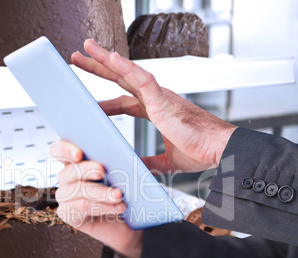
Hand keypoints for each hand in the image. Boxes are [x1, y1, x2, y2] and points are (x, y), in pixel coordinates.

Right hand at [49, 140, 142, 257]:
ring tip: (118, 195)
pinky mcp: (68, 214)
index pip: (58, 150)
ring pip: (76, 191)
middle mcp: (67, 178)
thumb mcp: (127, 173)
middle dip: (85, 170)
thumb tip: (127, 157)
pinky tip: (118, 207)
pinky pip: (81, 208)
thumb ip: (124, 162)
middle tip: (102, 171)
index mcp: (75, 161)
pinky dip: (102, 207)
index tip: (79, 154)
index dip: (64, 149)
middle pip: (67, 172)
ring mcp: (65, 197)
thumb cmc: (125, 192)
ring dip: (99, 193)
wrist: (127, 221)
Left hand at [71, 39, 236, 173]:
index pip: (124, 101)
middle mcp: (155, 99)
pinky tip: (112, 57)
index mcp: (156, 110)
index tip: (91, 103)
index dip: (107, 101)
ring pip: (128, 72)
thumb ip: (150, 161)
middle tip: (80, 58)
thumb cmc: (201, 150)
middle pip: (121, 79)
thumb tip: (137, 167)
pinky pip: (143, 78)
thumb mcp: (166, 160)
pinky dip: (127, 68)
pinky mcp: (164, 100)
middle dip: (100, 68)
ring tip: (86, 49)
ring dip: (106, 59)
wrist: (219, 150)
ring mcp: (159, 97)